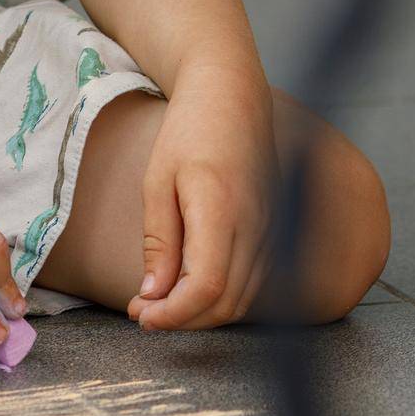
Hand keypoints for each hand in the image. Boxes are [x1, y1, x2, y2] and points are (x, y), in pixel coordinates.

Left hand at [126, 71, 278, 330]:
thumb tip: (153, 295)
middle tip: (142, 314)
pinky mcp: (273, 231)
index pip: (207, 287)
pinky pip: (252, 281)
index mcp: (222, 210)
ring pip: (243, 298)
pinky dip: (221, 295)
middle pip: (227, 303)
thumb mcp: (158, 181)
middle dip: (183, 320)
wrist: (232, 96)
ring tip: (160, 303)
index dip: (174, 314)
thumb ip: (159, 242)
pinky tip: (189, 286)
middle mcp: (255, 227)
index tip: (141, 315)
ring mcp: (270, 231)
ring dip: (202, 312)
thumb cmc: (189, 131)